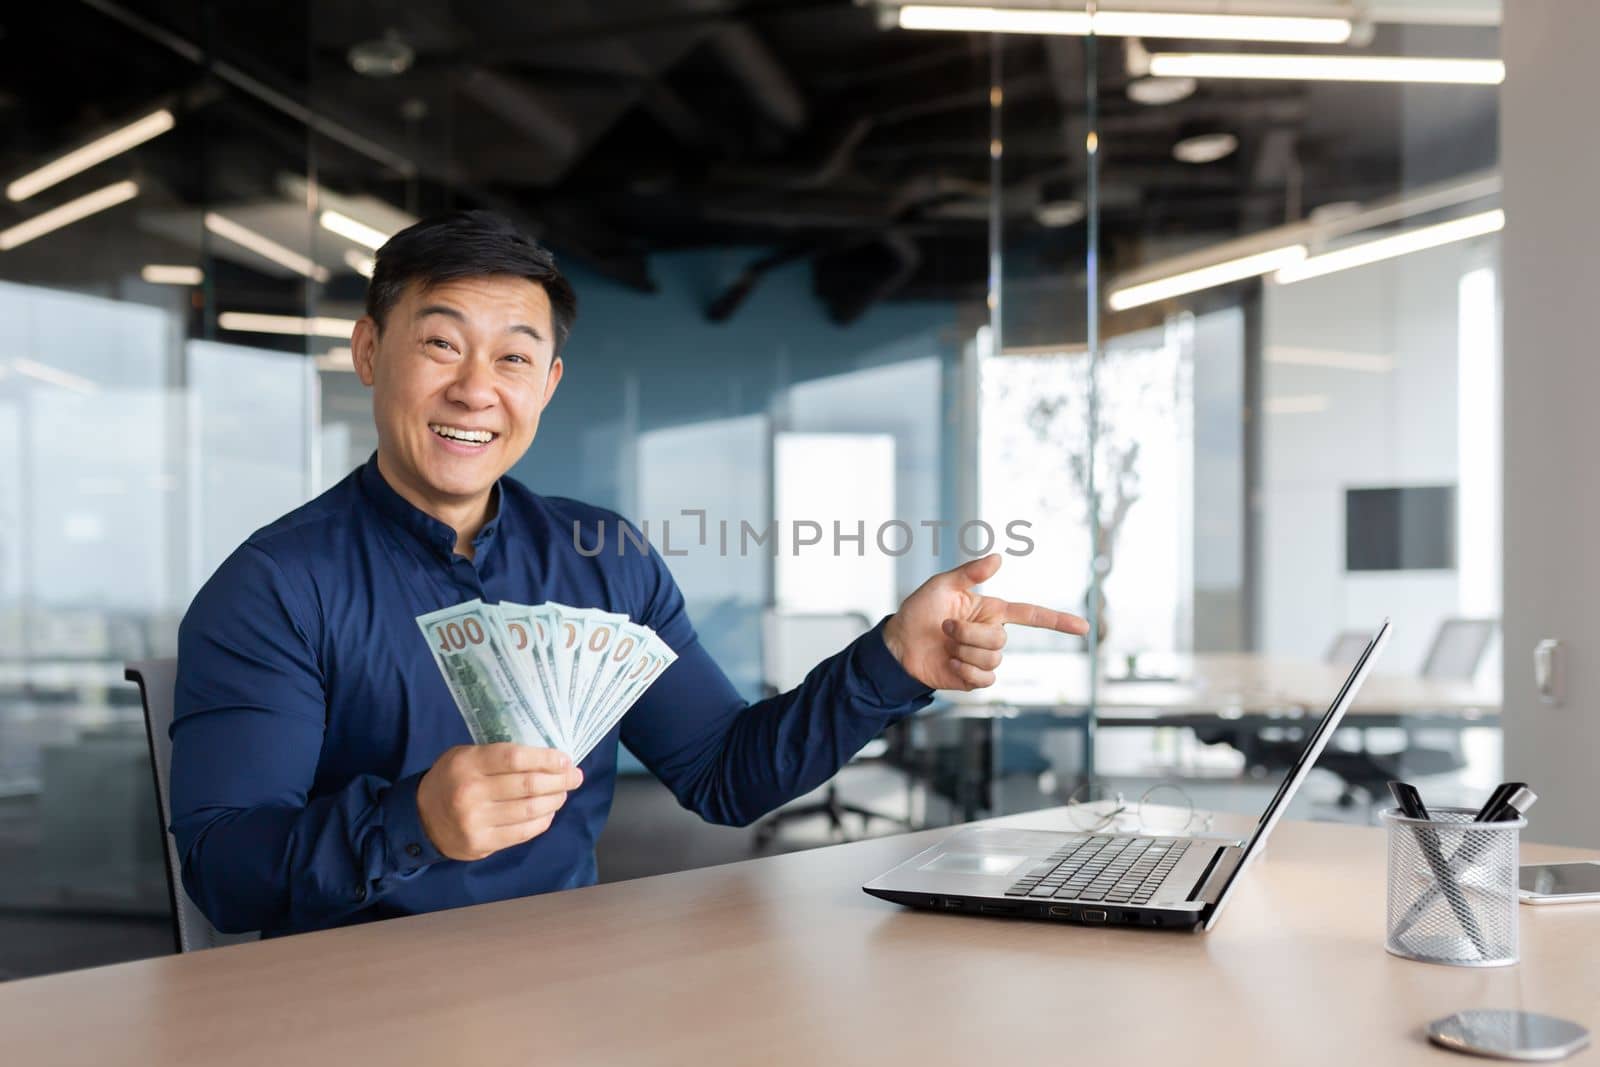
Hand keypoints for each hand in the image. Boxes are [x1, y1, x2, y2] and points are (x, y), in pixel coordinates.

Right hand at [416, 743, 583, 861]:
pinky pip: (522, 832)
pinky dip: (542, 821)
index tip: (565, 759)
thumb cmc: (451, 779)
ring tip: (563, 793)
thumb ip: (498, 755)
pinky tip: (548, 812)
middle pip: (528, 786)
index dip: (545, 759)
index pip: (515, 758)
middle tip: (575, 776)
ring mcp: (476, 821)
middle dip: (559, 780)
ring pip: (530, 810)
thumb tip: (545, 757)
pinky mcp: (482, 844)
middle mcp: (471, 792)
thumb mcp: (465, 756)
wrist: (421, 819)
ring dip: (555, 801)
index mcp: (468, 764)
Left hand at [882, 553, 1088, 690]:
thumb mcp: (942, 585)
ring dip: (963, 651)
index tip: (1083, 627)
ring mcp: (982, 658)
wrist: (898, 645)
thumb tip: (999, 558)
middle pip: (1001, 640)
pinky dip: (964, 671)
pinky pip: (984, 679)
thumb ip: (971, 573)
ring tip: (945, 645)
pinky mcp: (973, 679)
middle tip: (945, 627)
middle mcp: (991, 635)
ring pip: (992, 660)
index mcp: (991, 611)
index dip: (1058, 621)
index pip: (1031, 615)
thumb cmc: (919, 611)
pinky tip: (949, 663)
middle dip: (969, 633)